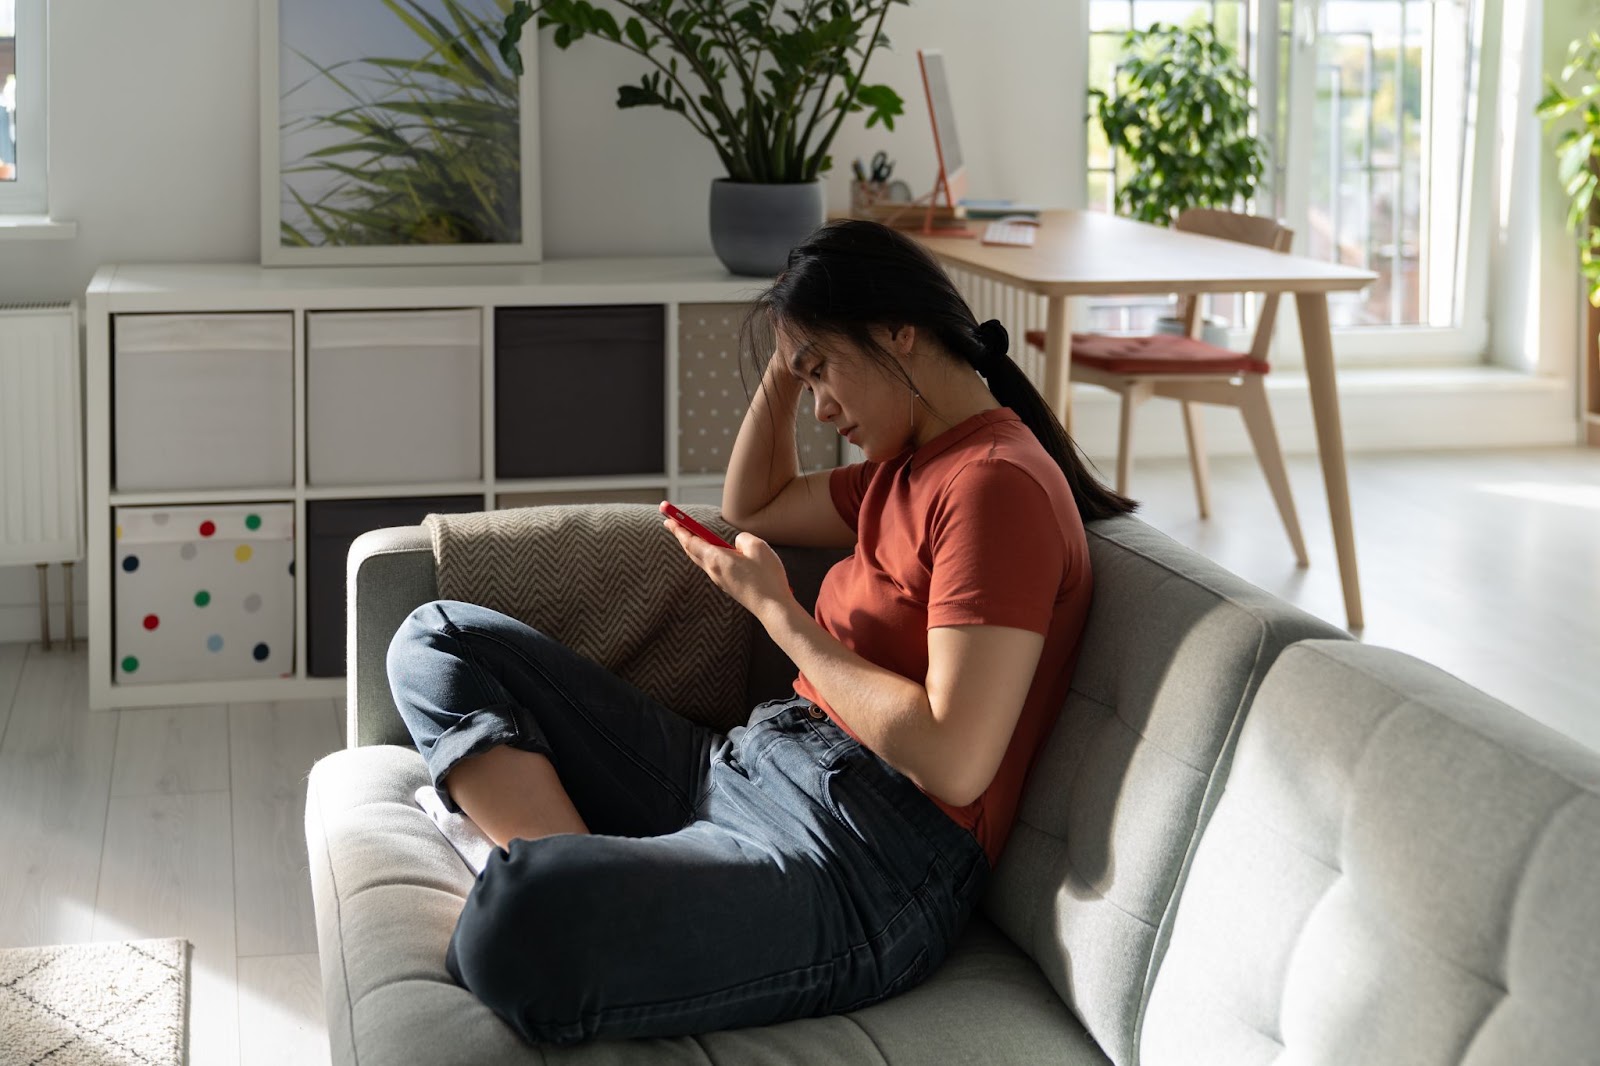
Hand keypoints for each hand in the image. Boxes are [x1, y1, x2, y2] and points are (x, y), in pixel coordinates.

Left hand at [662, 512, 793, 623]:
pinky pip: (711, 565)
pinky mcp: (728, 585)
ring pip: (700, 558)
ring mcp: (720, 580)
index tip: (668, 518)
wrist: (772, 608)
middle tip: (671, 522)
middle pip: (691, 550)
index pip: (690, 540)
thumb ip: (743, 538)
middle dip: (681, 534)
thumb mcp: (758, 547)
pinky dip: (704, 554)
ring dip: (692, 544)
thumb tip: (736, 544)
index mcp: (716, 559)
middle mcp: (713, 571)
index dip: (679, 527)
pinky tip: (709, 551)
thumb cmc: (766, 578)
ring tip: (687, 534)